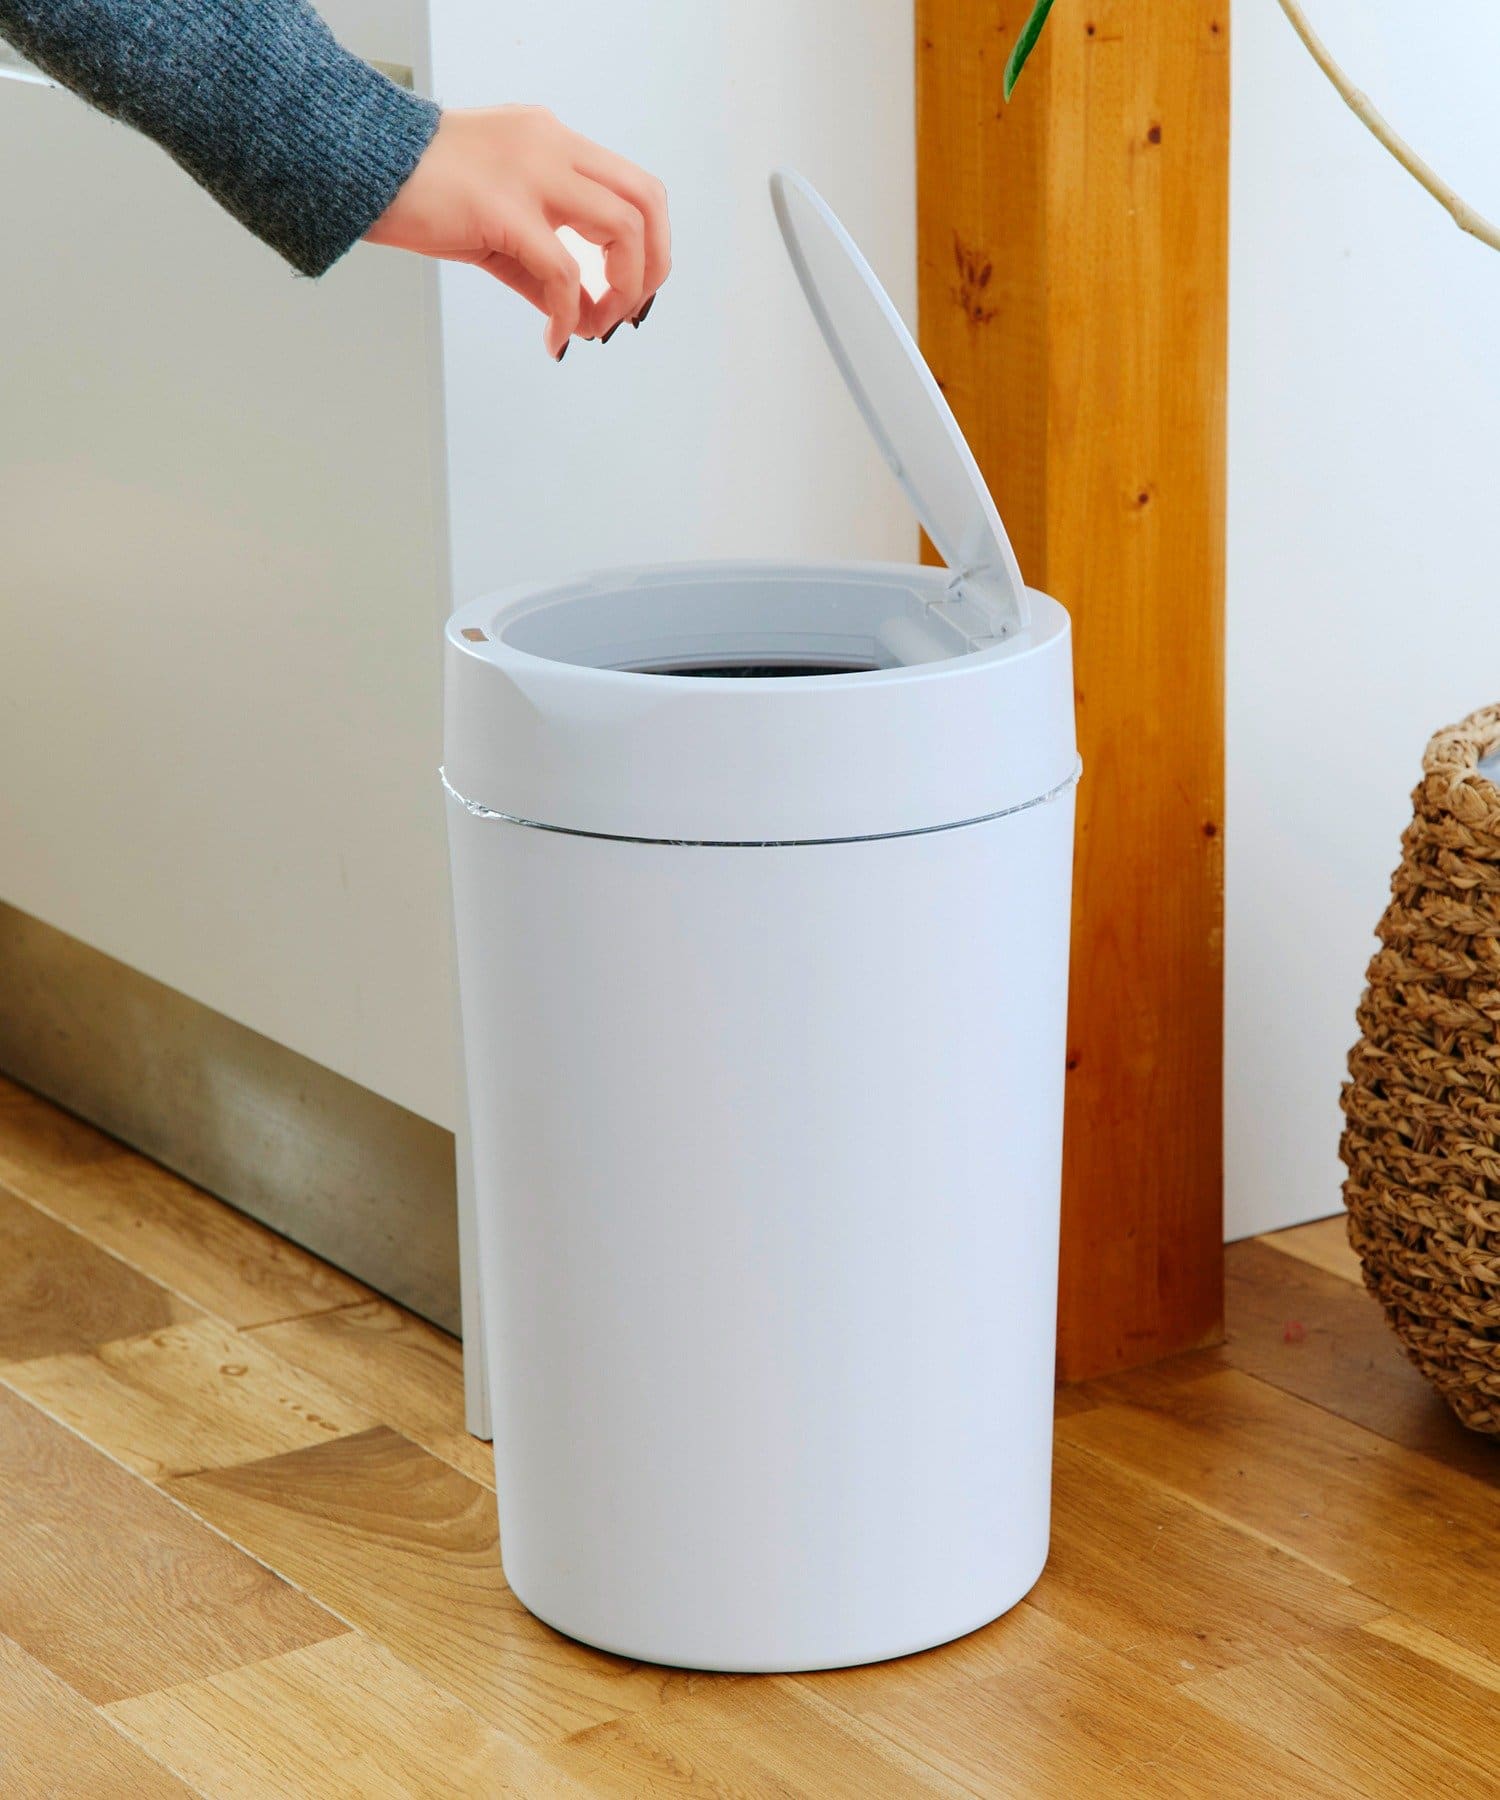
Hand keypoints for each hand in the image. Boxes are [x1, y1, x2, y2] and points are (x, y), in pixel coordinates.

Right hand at [366, 106, 670, 358]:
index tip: (632, 289)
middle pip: (646, 201)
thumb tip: (579, 316)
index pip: (633, 186)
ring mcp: (530, 173)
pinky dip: (569, 316)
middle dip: (653, 266)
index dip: (649, 244)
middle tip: (630, 311)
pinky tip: (554, 339)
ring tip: (597, 326)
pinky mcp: (502, 209)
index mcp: (552, 140)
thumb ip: (542, 265)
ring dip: (623, 290)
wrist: (356, 165)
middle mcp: (551, 146)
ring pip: (621, 229)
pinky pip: (563, 272)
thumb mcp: (496, 220)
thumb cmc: (418, 191)